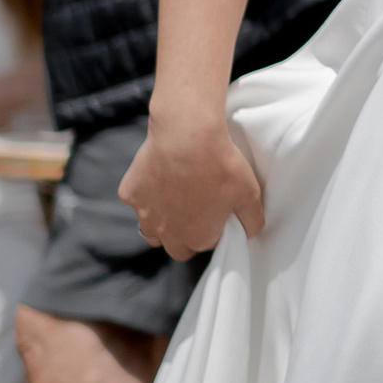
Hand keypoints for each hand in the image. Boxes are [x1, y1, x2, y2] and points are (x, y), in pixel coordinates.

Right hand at [120, 106, 263, 260]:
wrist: (187, 134)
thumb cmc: (221, 163)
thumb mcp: (250, 194)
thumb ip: (252, 220)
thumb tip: (249, 231)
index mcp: (197, 238)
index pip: (204, 244)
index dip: (211, 229)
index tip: (216, 213)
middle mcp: (167, 232)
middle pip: (175, 248)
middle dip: (184, 237)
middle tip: (195, 212)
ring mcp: (144, 214)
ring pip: (150, 230)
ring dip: (161, 223)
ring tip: (174, 200)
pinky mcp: (130, 193)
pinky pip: (136, 200)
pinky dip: (146, 193)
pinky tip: (159, 176)